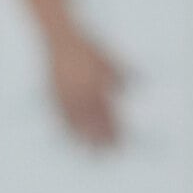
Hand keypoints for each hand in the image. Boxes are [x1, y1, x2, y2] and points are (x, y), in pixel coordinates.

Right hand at [49, 27, 133, 151]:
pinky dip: (65, 128)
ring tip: (89, 154)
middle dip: (102, 140)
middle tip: (109, 156)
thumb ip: (123, 73)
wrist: (59, 36)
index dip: (115, 132)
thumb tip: (140, 85)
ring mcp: (66, 93)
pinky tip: (70, 139)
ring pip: (76, 122)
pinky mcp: (52, 92)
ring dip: (84, 139)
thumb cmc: (87, 47)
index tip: (121, 146)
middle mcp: (81, 92)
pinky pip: (59, 115)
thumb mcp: (108, 58)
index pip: (109, 115)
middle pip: (94, 122)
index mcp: (96, 84)